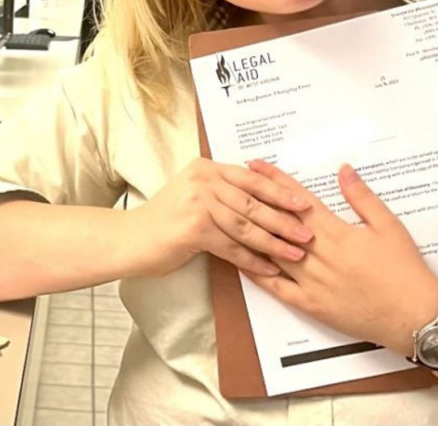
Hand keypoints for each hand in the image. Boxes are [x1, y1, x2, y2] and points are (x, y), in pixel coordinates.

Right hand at [127, 157, 314, 277]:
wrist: (131, 239)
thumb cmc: (165, 221)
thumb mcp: (194, 194)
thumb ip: (221, 192)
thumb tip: (261, 200)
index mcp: (207, 168)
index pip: (251, 178)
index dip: (279, 191)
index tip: (303, 202)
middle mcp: (203, 179)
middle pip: (252, 200)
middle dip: (283, 217)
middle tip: (307, 231)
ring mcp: (198, 201)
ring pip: (245, 224)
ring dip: (274, 241)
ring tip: (295, 253)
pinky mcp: (194, 227)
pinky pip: (232, 246)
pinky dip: (252, 260)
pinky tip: (269, 269)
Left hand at [244, 160, 437, 354]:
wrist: (415, 317)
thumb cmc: (405, 270)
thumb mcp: (389, 226)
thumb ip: (362, 197)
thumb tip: (343, 169)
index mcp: (337, 233)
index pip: (298, 200)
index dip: (275, 180)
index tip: (256, 164)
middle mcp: (319, 256)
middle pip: (279, 222)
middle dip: (256, 199)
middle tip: (235, 181)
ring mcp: (312, 283)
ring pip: (273, 253)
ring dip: (253, 232)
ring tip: (232, 215)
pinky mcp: (312, 306)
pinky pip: (277, 288)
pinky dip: (258, 273)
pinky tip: (242, 261)